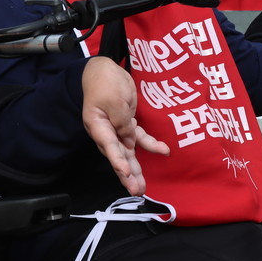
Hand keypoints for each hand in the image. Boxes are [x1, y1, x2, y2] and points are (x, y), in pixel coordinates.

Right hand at [82, 57, 168, 195]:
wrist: (104, 70)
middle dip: (127, 175)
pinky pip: (139, 138)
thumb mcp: (114, 100)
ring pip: (128, 152)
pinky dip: (151, 144)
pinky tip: (164, 150)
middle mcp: (106, 132)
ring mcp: (117, 129)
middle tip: (136, 191)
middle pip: (117, 156)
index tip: (126, 172)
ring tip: (142, 187)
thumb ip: (122, 122)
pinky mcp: (127, 124)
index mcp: (98, 125)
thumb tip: (129, 142)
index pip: (109, 146)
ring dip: (136, 169)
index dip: (117, 160)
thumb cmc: (105, 82)